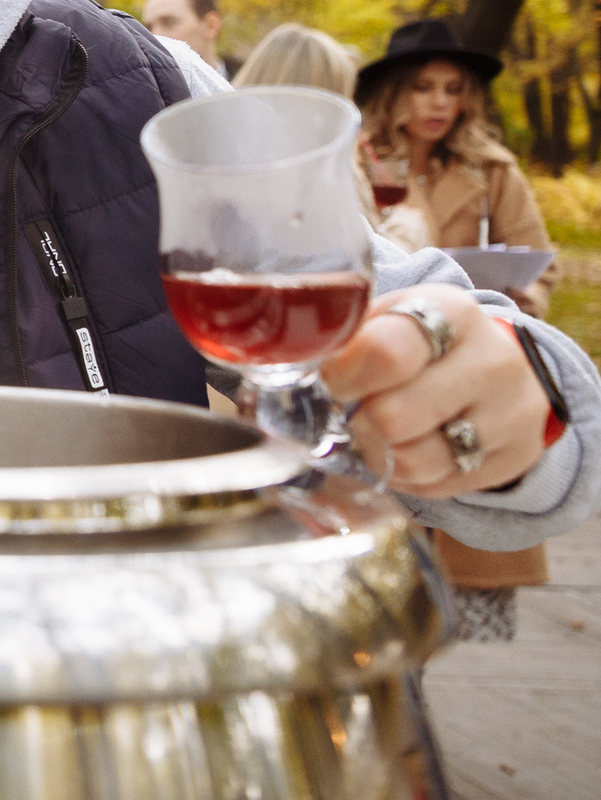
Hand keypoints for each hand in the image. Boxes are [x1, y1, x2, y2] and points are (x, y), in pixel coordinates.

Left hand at [318, 285, 552, 497]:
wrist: (499, 368)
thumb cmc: (425, 342)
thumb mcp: (391, 317)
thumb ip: (347, 335)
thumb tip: (283, 359)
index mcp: (453, 313)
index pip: (384, 354)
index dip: (342, 376)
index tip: (333, 382)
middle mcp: (493, 361)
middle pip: (393, 418)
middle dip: (361, 420)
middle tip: (359, 410)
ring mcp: (512, 413)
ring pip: (414, 461)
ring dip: (382, 452)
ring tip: (384, 432)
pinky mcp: (516, 457)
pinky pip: (436, 486)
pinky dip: (409, 476)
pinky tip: (412, 449)